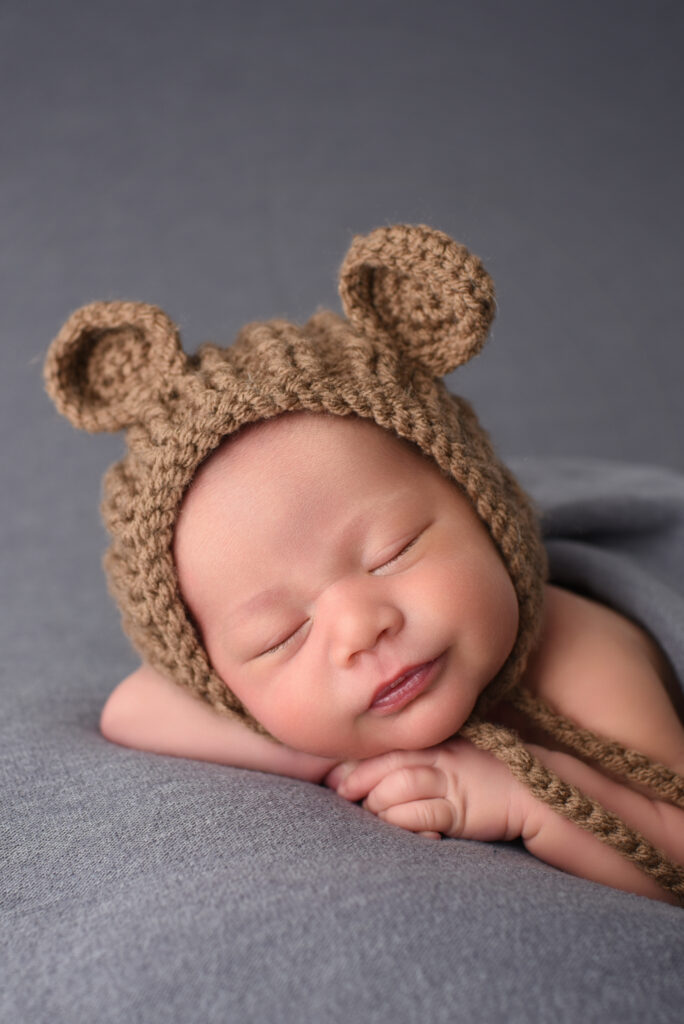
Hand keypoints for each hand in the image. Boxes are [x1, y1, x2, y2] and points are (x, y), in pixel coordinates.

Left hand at [325, 739, 524, 841]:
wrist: (530, 792)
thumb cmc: (485, 776)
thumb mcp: (453, 756)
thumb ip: (420, 760)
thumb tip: (376, 775)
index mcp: (437, 743)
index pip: (390, 750)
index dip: (360, 764)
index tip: (339, 780)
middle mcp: (441, 758)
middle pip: (389, 766)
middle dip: (360, 783)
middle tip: (344, 796)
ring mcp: (452, 783)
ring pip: (399, 788)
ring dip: (379, 804)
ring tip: (373, 814)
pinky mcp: (462, 811)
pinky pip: (422, 814)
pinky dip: (404, 823)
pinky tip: (399, 827)